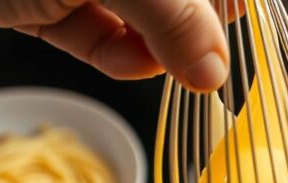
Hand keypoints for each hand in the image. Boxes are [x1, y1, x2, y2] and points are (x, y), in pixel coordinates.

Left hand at [0, 0, 229, 90]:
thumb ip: (171, 19)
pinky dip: (117, 57)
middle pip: (176, 3)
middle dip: (188, 33)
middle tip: (198, 62)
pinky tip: (131, 63)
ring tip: (158, 60)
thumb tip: (215, 71)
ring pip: (142, 23)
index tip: (234, 39)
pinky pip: (101, 38)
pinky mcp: (53, 5)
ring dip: (155, 50)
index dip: (226, 6)